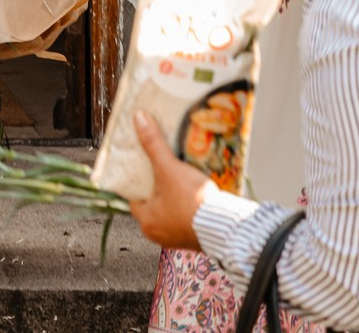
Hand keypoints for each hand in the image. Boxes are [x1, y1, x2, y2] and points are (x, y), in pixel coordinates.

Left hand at [126, 109, 213, 251]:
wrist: (226, 227)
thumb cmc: (192, 201)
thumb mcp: (169, 169)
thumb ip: (153, 144)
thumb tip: (139, 118)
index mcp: (146, 220)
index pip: (133, 197)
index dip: (137, 181)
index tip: (143, 168)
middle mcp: (157, 234)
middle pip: (151, 204)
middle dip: (158, 188)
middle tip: (163, 171)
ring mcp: (176, 238)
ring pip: (169, 212)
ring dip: (174, 199)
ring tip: (179, 180)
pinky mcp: (194, 239)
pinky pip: (185, 219)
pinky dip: (187, 208)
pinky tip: (194, 196)